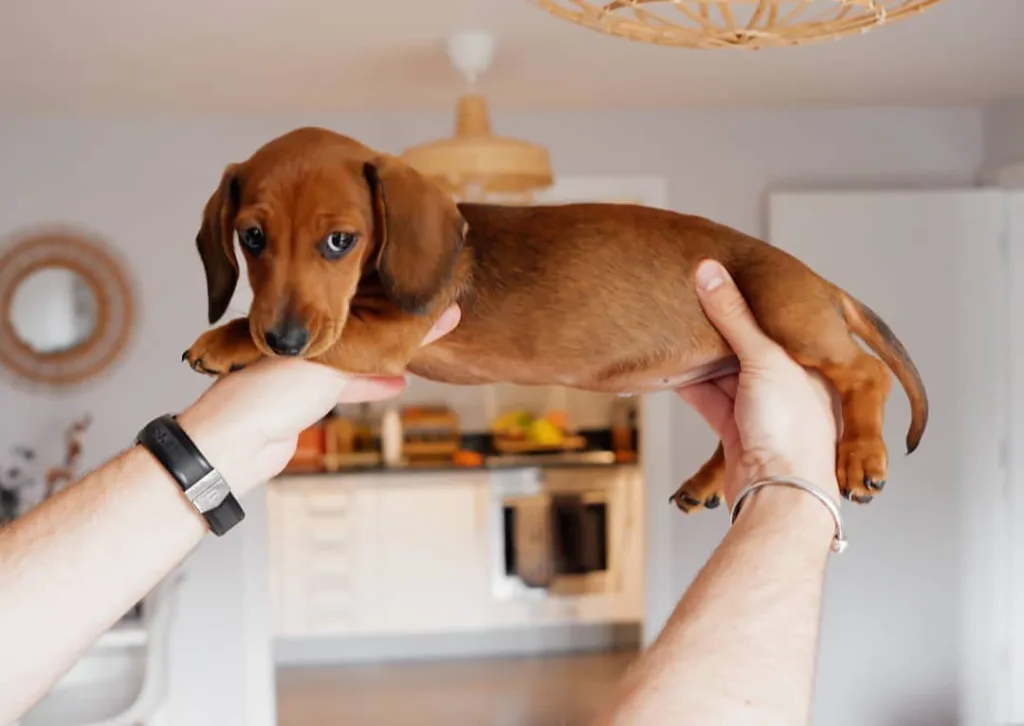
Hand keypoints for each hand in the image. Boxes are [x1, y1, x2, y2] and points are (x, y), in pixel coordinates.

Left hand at [176, 304, 460, 496]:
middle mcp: (299, 335)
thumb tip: (442, 318)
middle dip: (387, 318)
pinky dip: (367, 383)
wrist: (234, 445)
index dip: (386, 288)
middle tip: (426, 311)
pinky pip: (343, 385)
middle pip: (353, 321)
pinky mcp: (302, 397)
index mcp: (304, 316)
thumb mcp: (338, 362)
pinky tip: (397, 381)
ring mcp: (299, 367)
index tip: (418, 285)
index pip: (354, 290)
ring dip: (380, 353)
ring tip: (415, 345)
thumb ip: (387, 342)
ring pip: (350, 354)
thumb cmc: (271, 394)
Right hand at [676, 261, 839, 507]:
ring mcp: (764, 411)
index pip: (773, 323)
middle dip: (716, 330)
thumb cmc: (790, 431)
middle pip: (747, 348)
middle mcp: (791, 386)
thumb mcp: (764, 358)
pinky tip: (670, 371)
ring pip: (726, 375)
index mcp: (811, 363)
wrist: (779, 495)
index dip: (744, 303)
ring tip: (672, 331)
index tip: (716, 282)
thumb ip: (733, 315)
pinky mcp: (740, 434)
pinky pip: (712, 401)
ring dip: (699, 359)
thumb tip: (709, 270)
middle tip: (686, 302)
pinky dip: (692, 386)